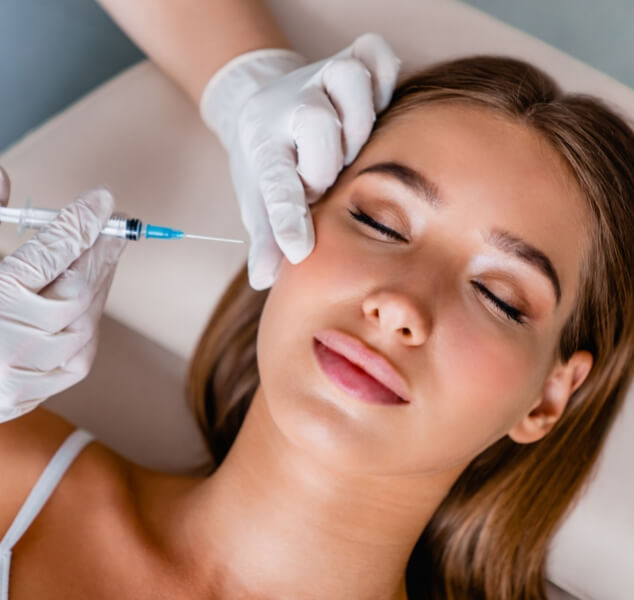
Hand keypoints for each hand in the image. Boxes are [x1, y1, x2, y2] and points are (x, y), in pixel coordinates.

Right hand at [0, 170, 125, 421]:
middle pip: (82, 282)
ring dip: (100, 275)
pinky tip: (88, 290)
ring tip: (104, 249)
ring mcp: (41, 365)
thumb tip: (4, 176)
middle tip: (116, 220)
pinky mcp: (55, 381)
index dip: (81, 222)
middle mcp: (21, 338)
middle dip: (103, 246)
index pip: (51, 252)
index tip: (102, 198)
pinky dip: (90, 309)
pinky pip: (88, 338)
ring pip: (91, 310)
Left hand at [200, 33, 399, 288]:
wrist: (266, 105)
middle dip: (327, 162)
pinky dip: (384, 76)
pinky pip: (376, 55)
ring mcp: (319, 77)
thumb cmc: (272, 162)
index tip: (299, 248)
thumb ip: (266, 238)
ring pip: (348, 80)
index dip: (287, 217)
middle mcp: (290, 107)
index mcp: (263, 148)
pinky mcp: (348, 58)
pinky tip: (377, 105)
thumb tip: (262, 280)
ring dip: (359, 119)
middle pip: (316, 123)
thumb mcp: (260, 200)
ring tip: (354, 145)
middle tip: (326, 180)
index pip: (274, 184)